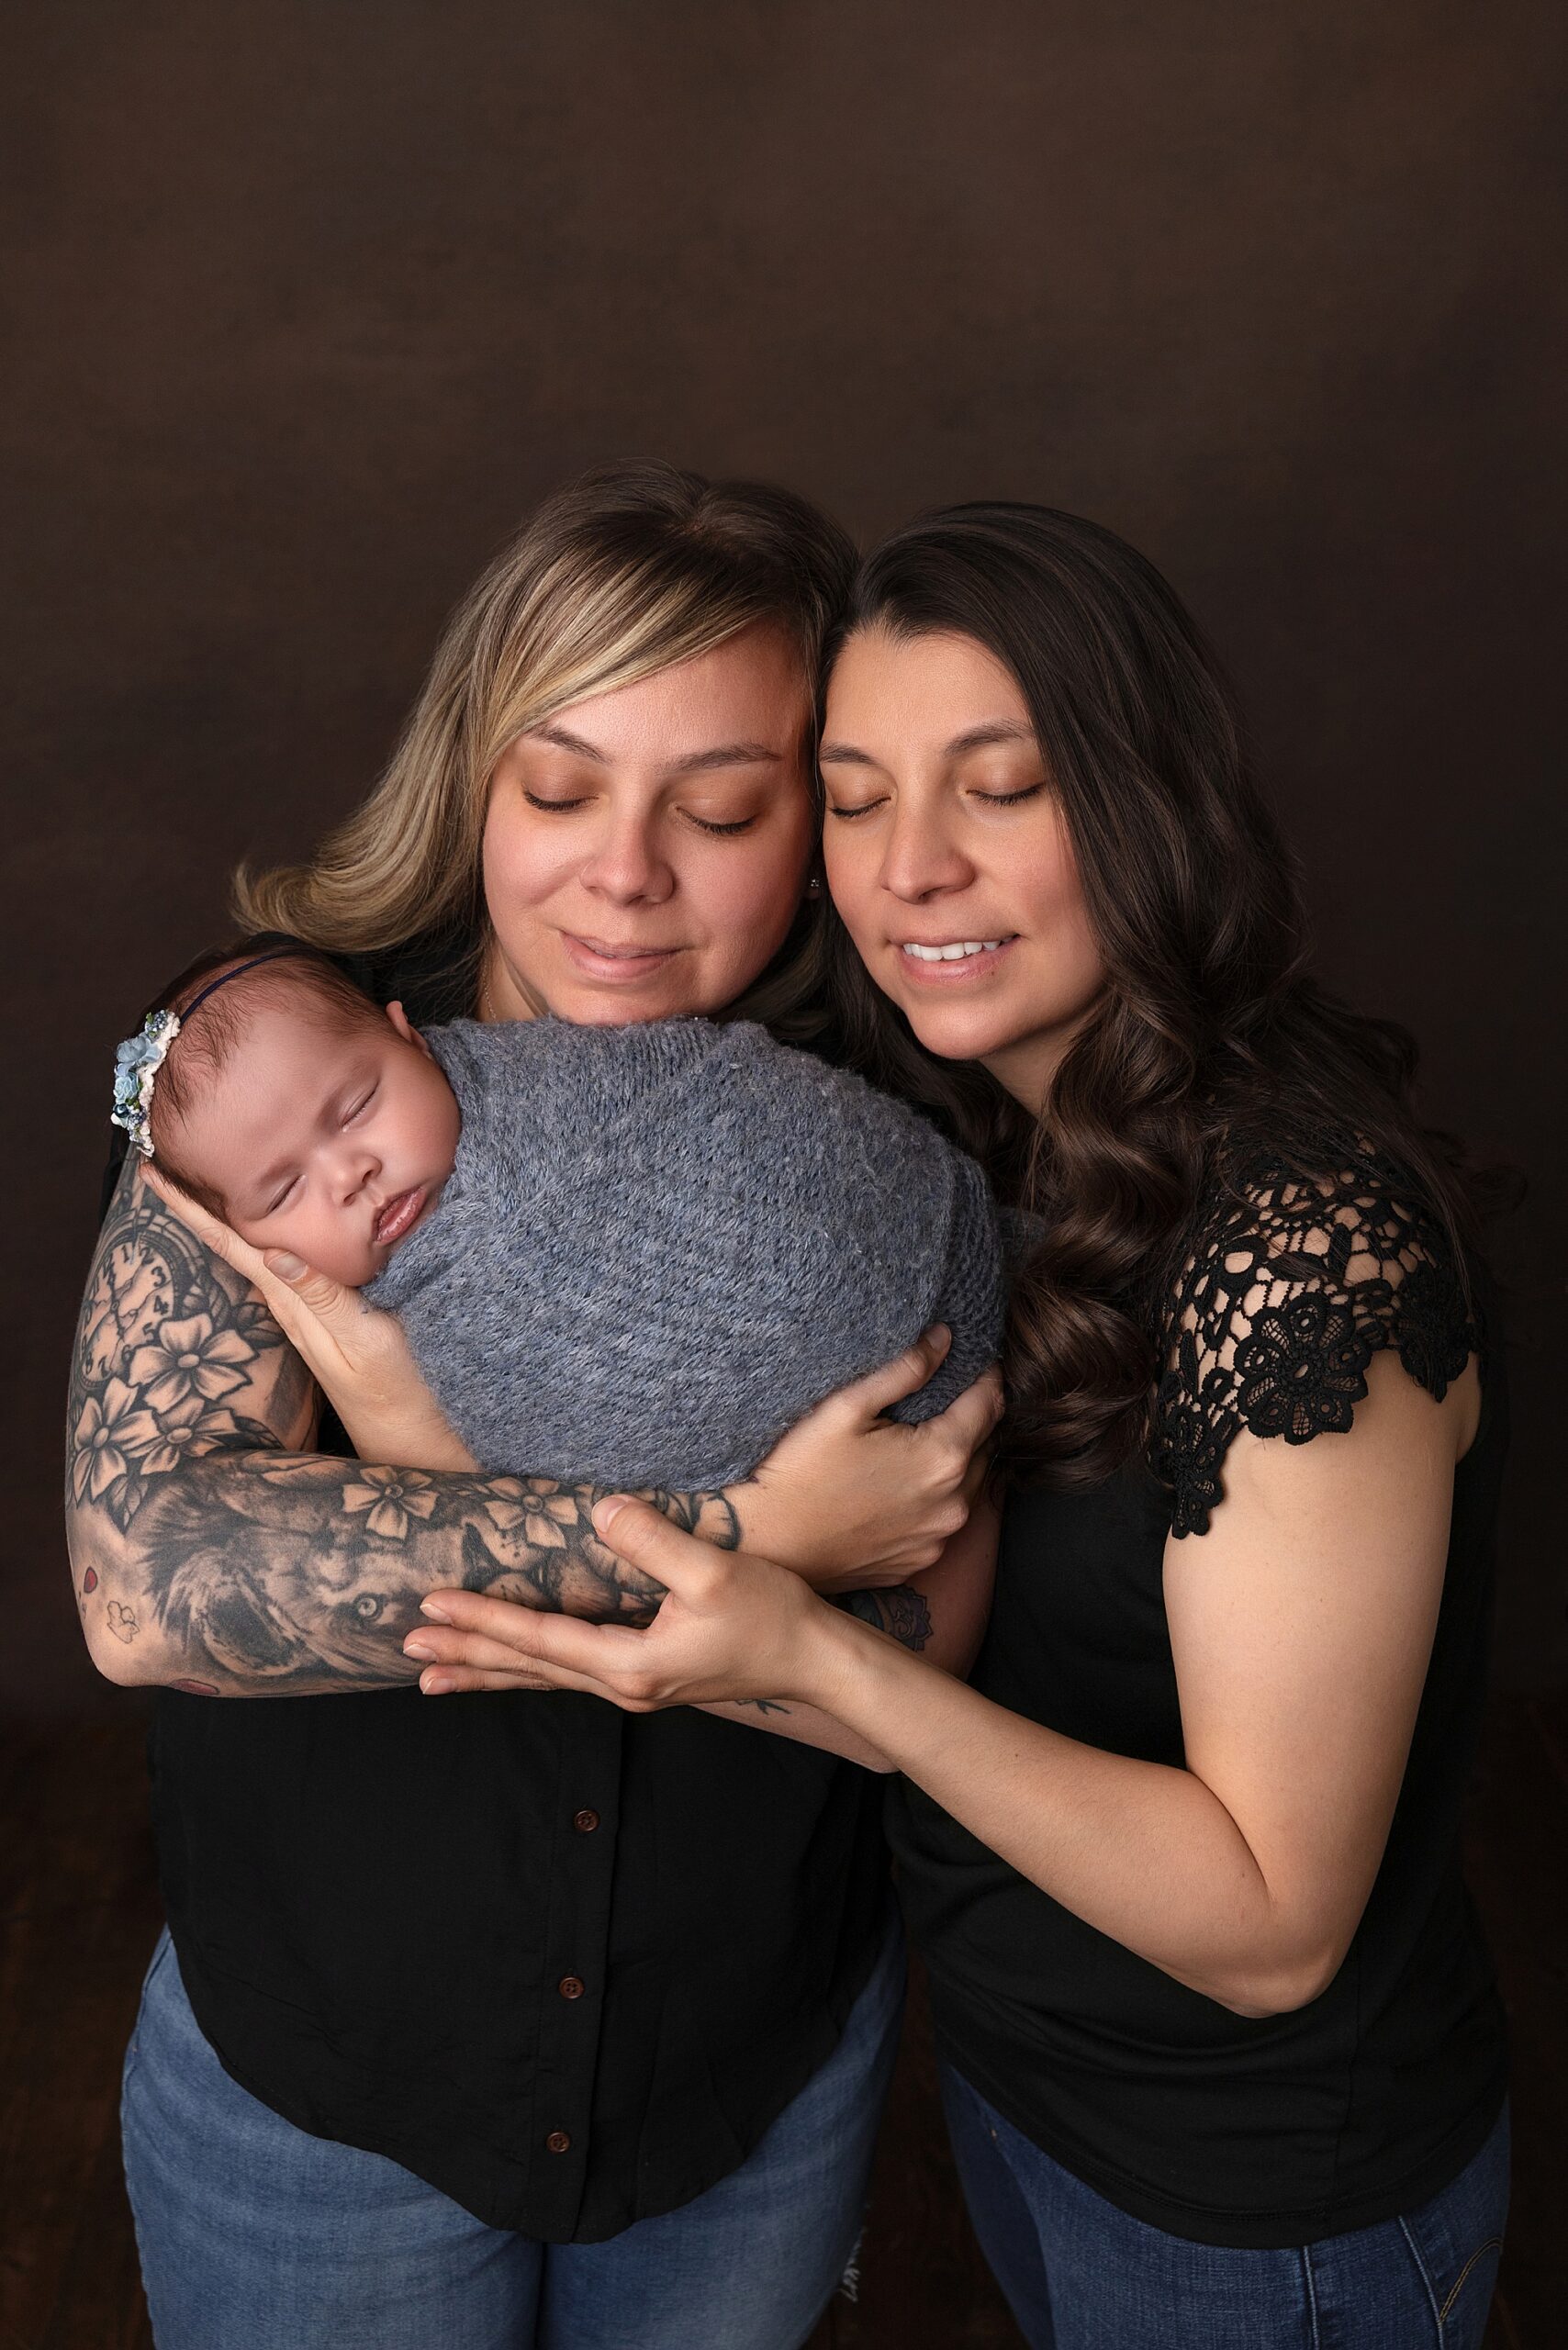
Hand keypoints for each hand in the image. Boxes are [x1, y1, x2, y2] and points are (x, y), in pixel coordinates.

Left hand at [145, 1171, 477, 1469]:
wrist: (411, 1436)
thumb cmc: (396, 1388)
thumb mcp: (364, 1339)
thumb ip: (323, 1298)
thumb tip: (273, 1253)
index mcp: (292, 1303)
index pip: (232, 1247)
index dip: (192, 1211)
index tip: (153, 1177)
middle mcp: (290, 1305)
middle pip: (234, 1245)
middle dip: (199, 1205)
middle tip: (163, 1163)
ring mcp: (307, 1312)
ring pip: (258, 1253)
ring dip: (228, 1219)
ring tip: (203, 1182)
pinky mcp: (327, 1316)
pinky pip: (287, 1266)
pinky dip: (269, 1238)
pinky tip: (269, 1225)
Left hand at [406, 1496, 841, 1706]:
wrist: (815, 1661)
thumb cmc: (771, 1615)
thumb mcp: (712, 1571)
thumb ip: (653, 1540)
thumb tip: (601, 1510)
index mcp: (632, 1665)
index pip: (541, 1640)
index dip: (485, 1620)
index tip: (434, 1606)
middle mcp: (624, 1686)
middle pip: (528, 1670)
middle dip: (465, 1657)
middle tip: (406, 1648)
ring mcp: (634, 1687)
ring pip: (543, 1679)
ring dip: (486, 1673)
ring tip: (431, 1677)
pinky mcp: (645, 1678)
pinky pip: (566, 1676)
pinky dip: (525, 1672)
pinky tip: (510, 1669)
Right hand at [735, 1329, 1003, 1587]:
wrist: (766, 1543)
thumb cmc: (800, 1471)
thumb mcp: (847, 1406)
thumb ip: (905, 1369)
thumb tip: (944, 1339)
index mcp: (942, 1458)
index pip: (989, 1404)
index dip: (985, 1376)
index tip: (975, 1360)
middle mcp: (953, 1504)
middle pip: (985, 1446)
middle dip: (973, 1417)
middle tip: (947, 1396)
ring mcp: (937, 1539)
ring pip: (968, 1486)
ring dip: (957, 1460)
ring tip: (923, 1439)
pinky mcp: (918, 1561)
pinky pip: (942, 1521)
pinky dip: (935, 1499)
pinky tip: (901, 1485)